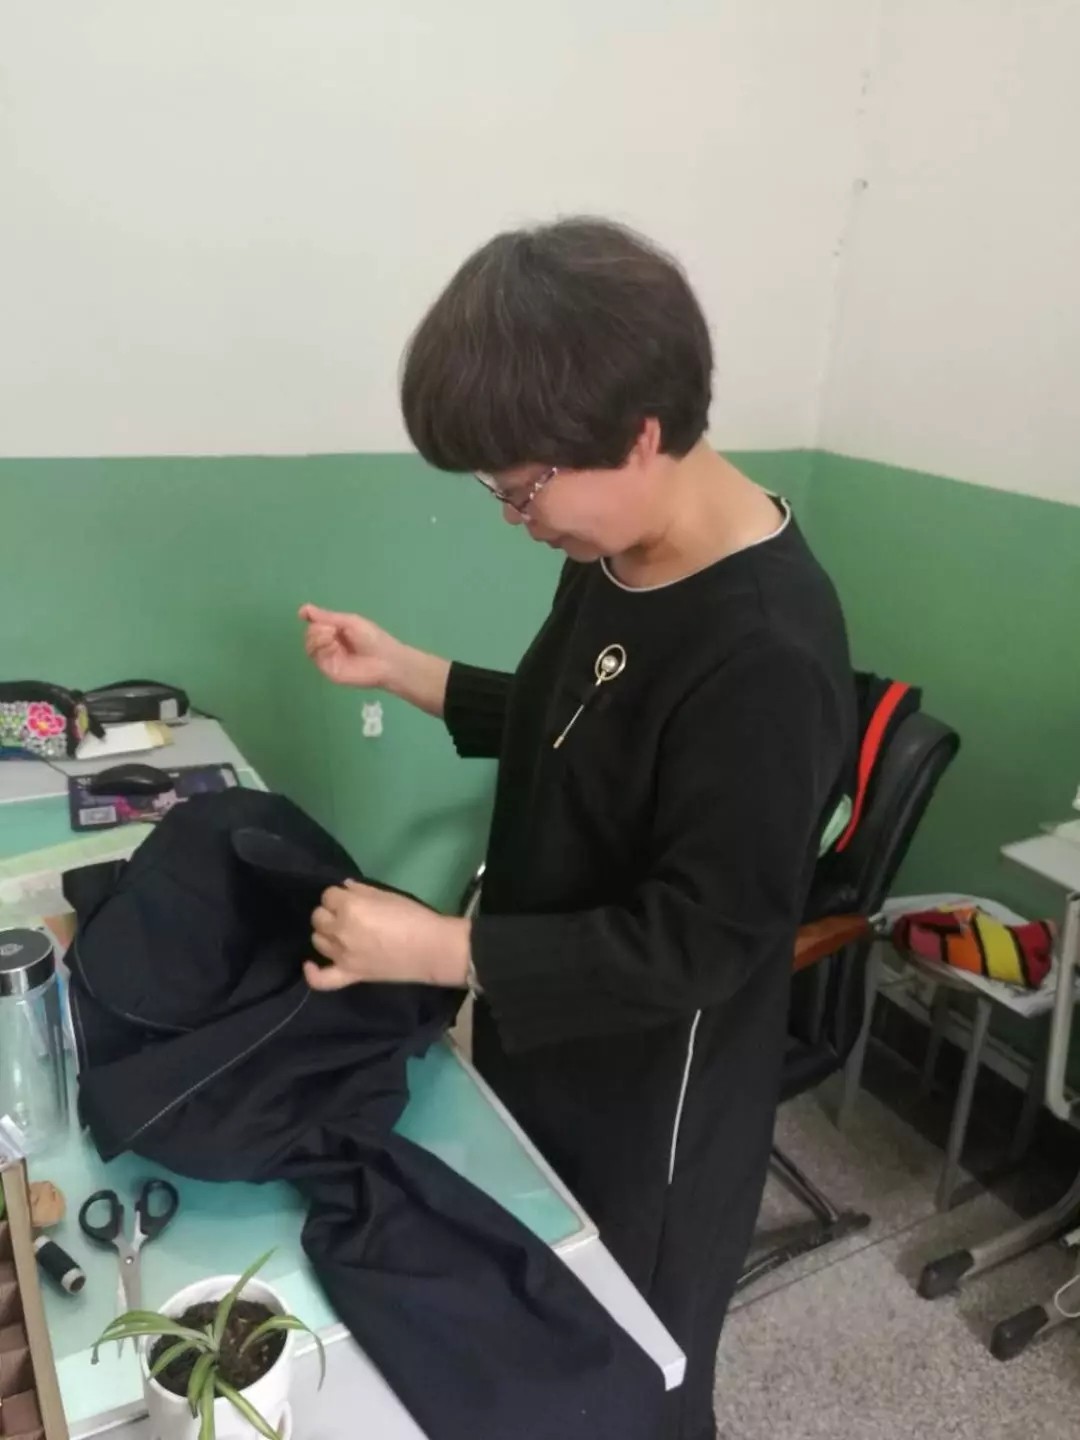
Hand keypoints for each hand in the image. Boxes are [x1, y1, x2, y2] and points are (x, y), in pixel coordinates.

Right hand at [299, 604, 401, 690]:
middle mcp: (330, 645)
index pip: (315, 624)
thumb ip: (327, 616)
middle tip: (331, 629)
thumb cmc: (372, 638)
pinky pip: (316, 657)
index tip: (304, 615)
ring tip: (331, 636)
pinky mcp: (329, 670)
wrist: (385, 660)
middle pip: (310, 635)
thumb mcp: (350, 622)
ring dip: (317, 637)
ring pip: (310, 646)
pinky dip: (322, 648)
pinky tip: (333, 645)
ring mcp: (328, 658)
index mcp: (336, 632)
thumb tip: (304, 608)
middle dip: (316, 629)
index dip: (310, 619)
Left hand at [306, 880, 470, 991]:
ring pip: (317, 940)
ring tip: (341, 933)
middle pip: (319, 917)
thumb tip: (345, 888)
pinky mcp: (349, 974)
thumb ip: (361, 890)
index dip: (339, 896)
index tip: (351, 898)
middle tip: (349, 914)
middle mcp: (339, 930)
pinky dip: (312, 972)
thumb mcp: (387, 895)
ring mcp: (341, 955)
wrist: (431, 949)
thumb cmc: (413, 917)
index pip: (328, 895)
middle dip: (331, 912)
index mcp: (349, 907)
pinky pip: (321, 979)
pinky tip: (310, 964)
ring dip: (326, 933)